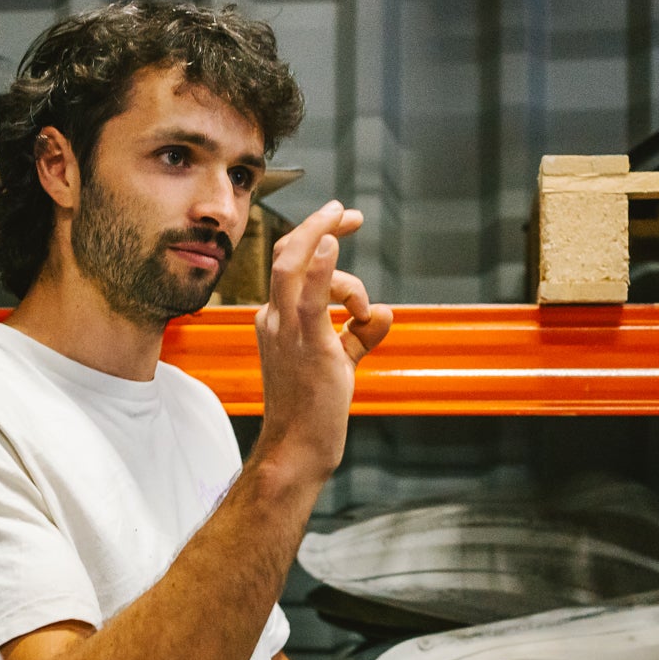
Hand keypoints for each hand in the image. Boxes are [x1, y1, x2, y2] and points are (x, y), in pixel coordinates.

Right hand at [252, 200, 393, 481]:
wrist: (297, 447)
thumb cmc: (313, 409)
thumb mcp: (338, 362)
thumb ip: (359, 335)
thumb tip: (385, 314)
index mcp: (275, 319)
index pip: (289, 265)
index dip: (313, 238)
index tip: (341, 226)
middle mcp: (274, 318)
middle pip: (287, 253)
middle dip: (317, 224)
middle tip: (347, 212)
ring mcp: (286, 330)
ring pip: (293, 264)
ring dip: (320, 234)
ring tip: (348, 230)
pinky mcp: (308, 345)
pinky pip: (310, 296)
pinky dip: (321, 265)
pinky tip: (333, 243)